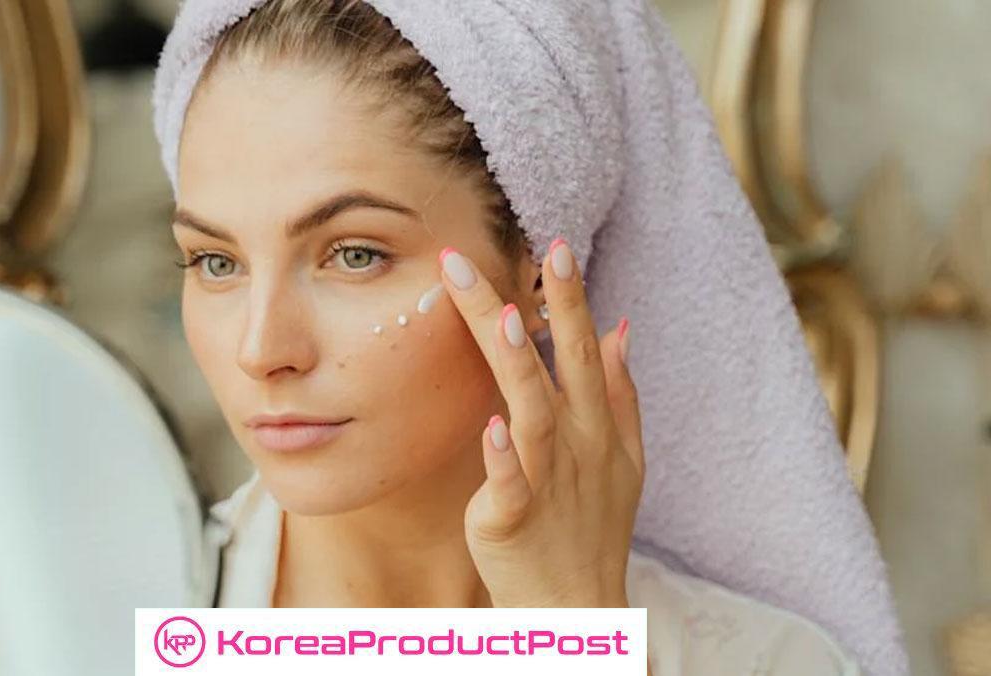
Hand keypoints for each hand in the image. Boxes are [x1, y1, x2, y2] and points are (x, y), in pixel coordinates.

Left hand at [438, 239, 644, 607]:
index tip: (556, 243)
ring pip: (533, 410)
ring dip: (521, 364)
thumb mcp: (622, 456)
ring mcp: (547, 478)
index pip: (582, 346)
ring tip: (504, 317)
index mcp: (595, 422)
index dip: (571, 297)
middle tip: (532, 249)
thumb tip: (619, 326)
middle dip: (550, 305)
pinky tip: (490, 426)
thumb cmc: (590, 524)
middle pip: (559, 362)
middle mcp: (576, 442)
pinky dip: (503, 457)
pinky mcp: (514, 517)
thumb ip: (617, 390)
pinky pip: (510, 483)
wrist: (575, 604)